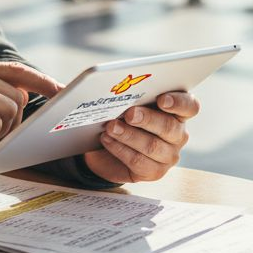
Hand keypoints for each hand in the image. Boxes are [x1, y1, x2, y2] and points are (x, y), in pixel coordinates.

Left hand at [82, 90, 198, 182]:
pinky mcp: (154, 172)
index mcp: (177, 110)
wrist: (106, 145)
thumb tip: (62, 80)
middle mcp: (178, 133)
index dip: (178, 102)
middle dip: (148, 119)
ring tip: (110, 127)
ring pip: (154, 146)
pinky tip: (107, 140)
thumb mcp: (115, 98)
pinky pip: (140, 162)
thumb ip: (102, 88)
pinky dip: (122, 150)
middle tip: (129, 113)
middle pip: (170, 127)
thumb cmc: (117, 114)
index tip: (161, 98)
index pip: (190, 106)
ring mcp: (168, 155)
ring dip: (130, 136)